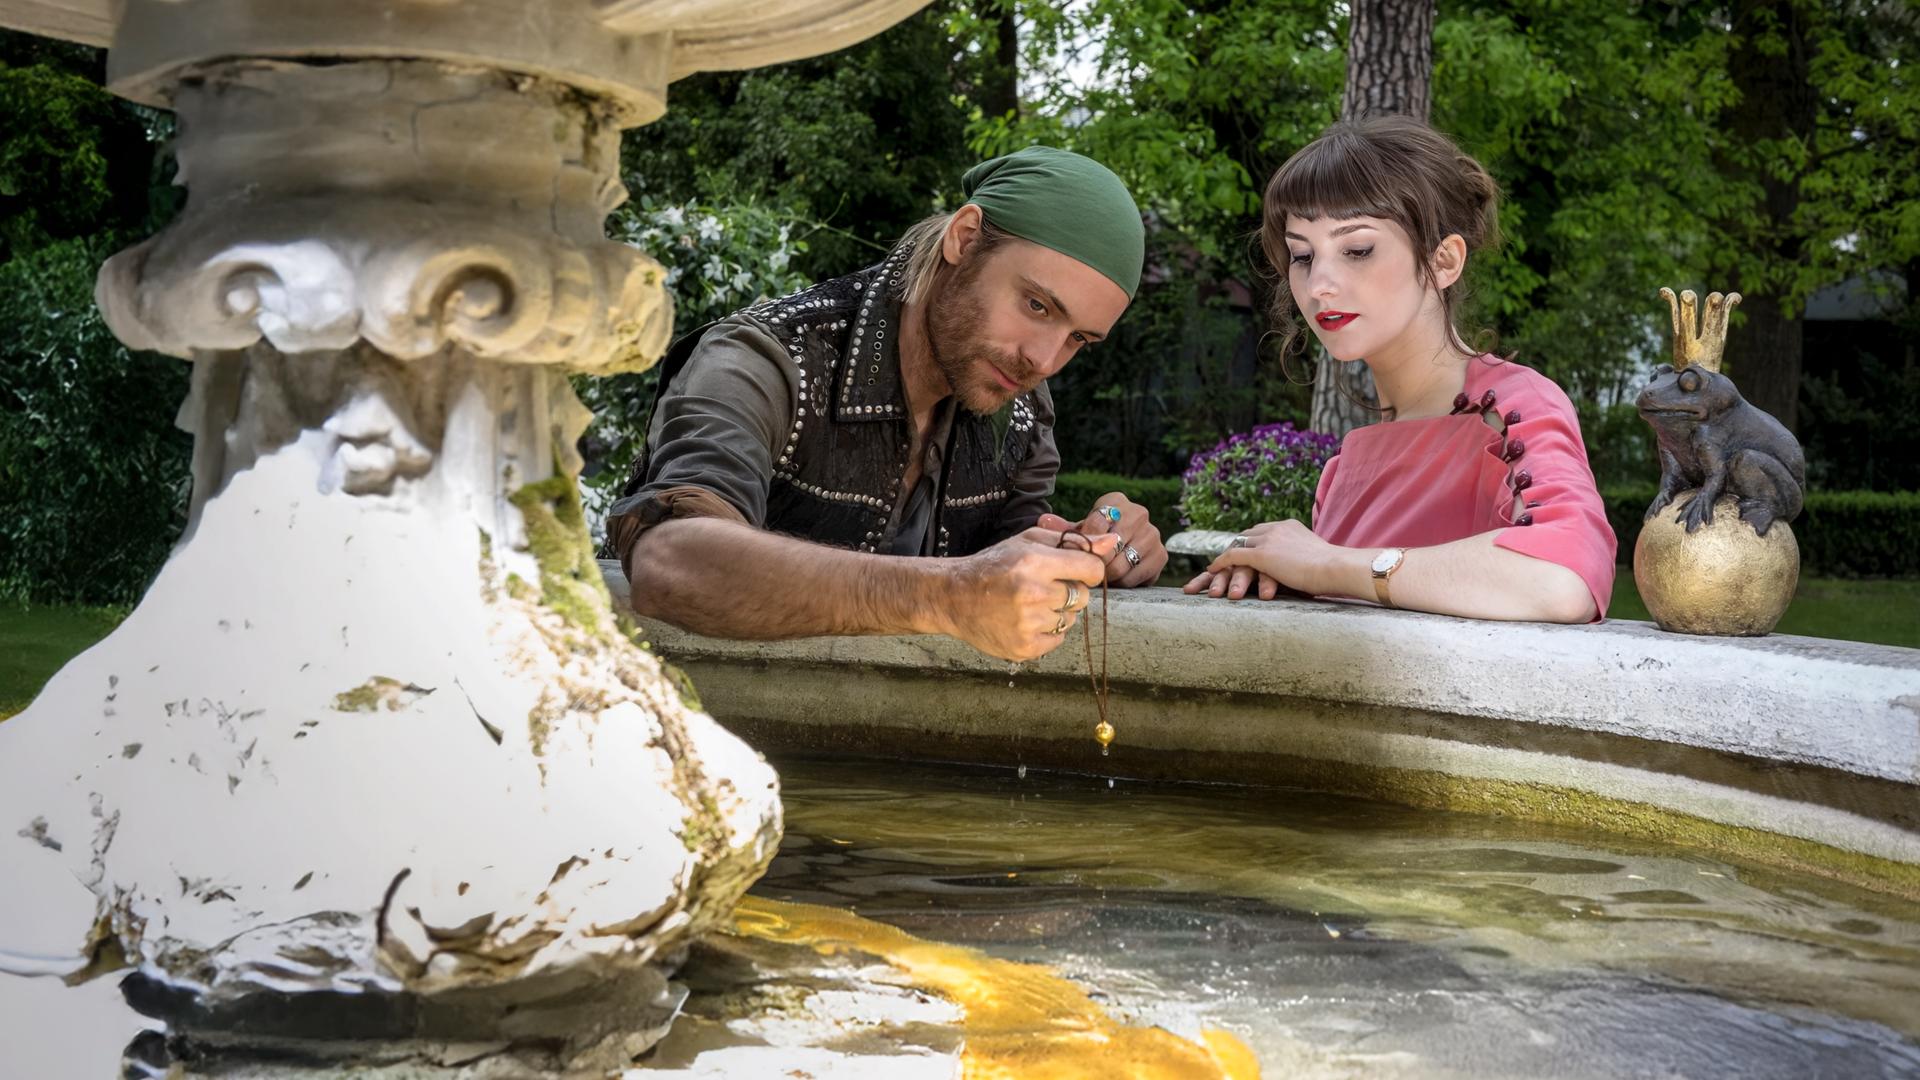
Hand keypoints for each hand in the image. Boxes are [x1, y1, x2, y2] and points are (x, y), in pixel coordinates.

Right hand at [940, 526, 1118, 660]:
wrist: (954, 596)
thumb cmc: (995, 564)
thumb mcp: (1028, 542)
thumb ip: (1072, 541)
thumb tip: (1113, 543)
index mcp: (1034, 562)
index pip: (1092, 570)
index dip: (1088, 570)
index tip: (1076, 570)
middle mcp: (1032, 594)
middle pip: (1083, 597)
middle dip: (1070, 591)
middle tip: (1044, 587)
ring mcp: (1028, 624)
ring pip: (1071, 619)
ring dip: (1057, 612)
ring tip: (1030, 604)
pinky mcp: (1024, 648)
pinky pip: (1058, 640)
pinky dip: (1047, 631)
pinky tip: (1025, 620)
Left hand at [1037, 491, 1165, 586]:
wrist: (1122, 552)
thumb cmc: (1094, 540)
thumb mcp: (1077, 532)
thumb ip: (1062, 529)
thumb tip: (1044, 520)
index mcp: (1115, 501)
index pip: (1095, 526)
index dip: (1082, 546)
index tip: (1076, 556)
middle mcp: (1139, 512)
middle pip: (1109, 548)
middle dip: (1094, 565)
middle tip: (1086, 573)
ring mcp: (1153, 534)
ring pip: (1120, 566)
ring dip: (1106, 577)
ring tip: (1100, 577)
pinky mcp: (1161, 555)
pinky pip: (1135, 578)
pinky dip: (1122, 584)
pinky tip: (1116, 580)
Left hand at [1182, 519, 1331, 599]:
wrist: (1336, 568)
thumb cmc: (1334, 569)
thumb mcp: (1316, 557)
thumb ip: (1304, 556)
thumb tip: (1307, 566)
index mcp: (1289, 526)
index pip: (1262, 530)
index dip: (1251, 541)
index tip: (1244, 550)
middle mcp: (1276, 528)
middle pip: (1247, 535)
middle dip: (1236, 547)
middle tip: (1226, 560)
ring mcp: (1268, 540)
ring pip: (1237, 545)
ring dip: (1226, 558)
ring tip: (1216, 568)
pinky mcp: (1261, 555)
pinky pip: (1233, 557)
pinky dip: (1221, 563)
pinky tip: (1212, 571)